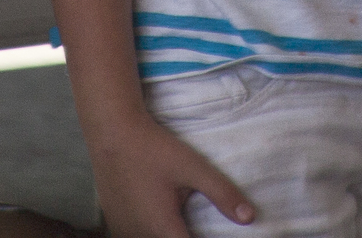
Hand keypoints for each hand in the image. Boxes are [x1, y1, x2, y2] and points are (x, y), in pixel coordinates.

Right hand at [88, 107, 256, 237]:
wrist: (113, 135)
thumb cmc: (154, 150)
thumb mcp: (193, 167)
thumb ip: (221, 193)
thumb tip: (249, 218)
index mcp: (162, 230)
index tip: (213, 230)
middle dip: (188, 235)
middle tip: (197, 220)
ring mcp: (124, 234)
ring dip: (172, 233)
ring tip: (182, 216)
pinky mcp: (116, 227)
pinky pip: (139, 237)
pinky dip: (154, 232)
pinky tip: (160, 214)